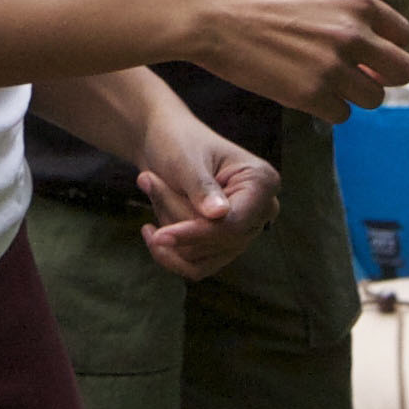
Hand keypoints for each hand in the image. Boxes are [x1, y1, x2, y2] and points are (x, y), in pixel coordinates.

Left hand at [135, 127, 281, 282]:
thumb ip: (202, 188)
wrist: (162, 141)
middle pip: (215, 241)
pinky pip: (196, 267)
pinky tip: (149, 229)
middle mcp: (260, 212)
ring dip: (168, 224)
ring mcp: (243, 231)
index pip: (234, 225)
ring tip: (151, 184)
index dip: (196, 233)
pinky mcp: (224, 245)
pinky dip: (169, 252)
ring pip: (200, 255)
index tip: (160, 236)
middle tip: (146, 179)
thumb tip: (220, 216)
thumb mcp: (185, 160)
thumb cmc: (177, 141)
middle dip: (174, 217)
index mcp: (262, 183)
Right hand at [176, 0, 408, 122]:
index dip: (385, 49)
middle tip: (356, 77)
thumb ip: (348, 20)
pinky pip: (342, 115)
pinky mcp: (312, 94)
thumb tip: (374, 60)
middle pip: (402, 71)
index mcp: (357, 1)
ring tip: (320, 83)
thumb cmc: (255, 2)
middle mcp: (353, 33)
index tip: (367, 56)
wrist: (210, 15)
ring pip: (374, 99)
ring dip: (352, 96)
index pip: (402, 35)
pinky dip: (325, 109)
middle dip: (381, 78)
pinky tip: (300, 90)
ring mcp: (334, 66)